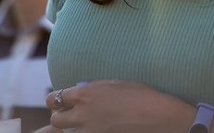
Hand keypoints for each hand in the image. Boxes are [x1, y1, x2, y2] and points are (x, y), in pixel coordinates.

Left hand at [47, 80, 196, 132]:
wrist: (158, 116)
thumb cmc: (141, 96)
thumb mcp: (115, 85)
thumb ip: (94, 90)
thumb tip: (83, 92)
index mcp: (85, 94)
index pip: (55, 98)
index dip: (58, 100)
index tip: (64, 102)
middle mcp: (82, 113)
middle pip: (56, 118)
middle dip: (61, 116)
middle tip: (71, 116)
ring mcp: (89, 131)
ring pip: (64, 132)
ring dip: (71, 129)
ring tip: (83, 126)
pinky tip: (95, 130)